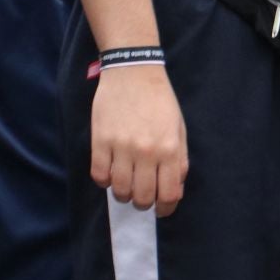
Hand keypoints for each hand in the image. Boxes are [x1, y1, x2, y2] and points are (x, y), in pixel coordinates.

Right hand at [90, 63, 188, 215]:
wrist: (133, 71)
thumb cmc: (159, 100)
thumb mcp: (179, 128)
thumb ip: (179, 159)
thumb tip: (175, 189)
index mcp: (169, 148)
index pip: (169, 194)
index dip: (166, 208)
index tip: (162, 208)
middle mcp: (146, 151)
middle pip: (142, 198)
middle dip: (144, 202)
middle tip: (143, 195)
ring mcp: (121, 147)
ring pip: (119, 191)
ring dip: (123, 193)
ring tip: (126, 183)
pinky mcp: (100, 141)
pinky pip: (99, 176)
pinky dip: (104, 180)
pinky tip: (110, 172)